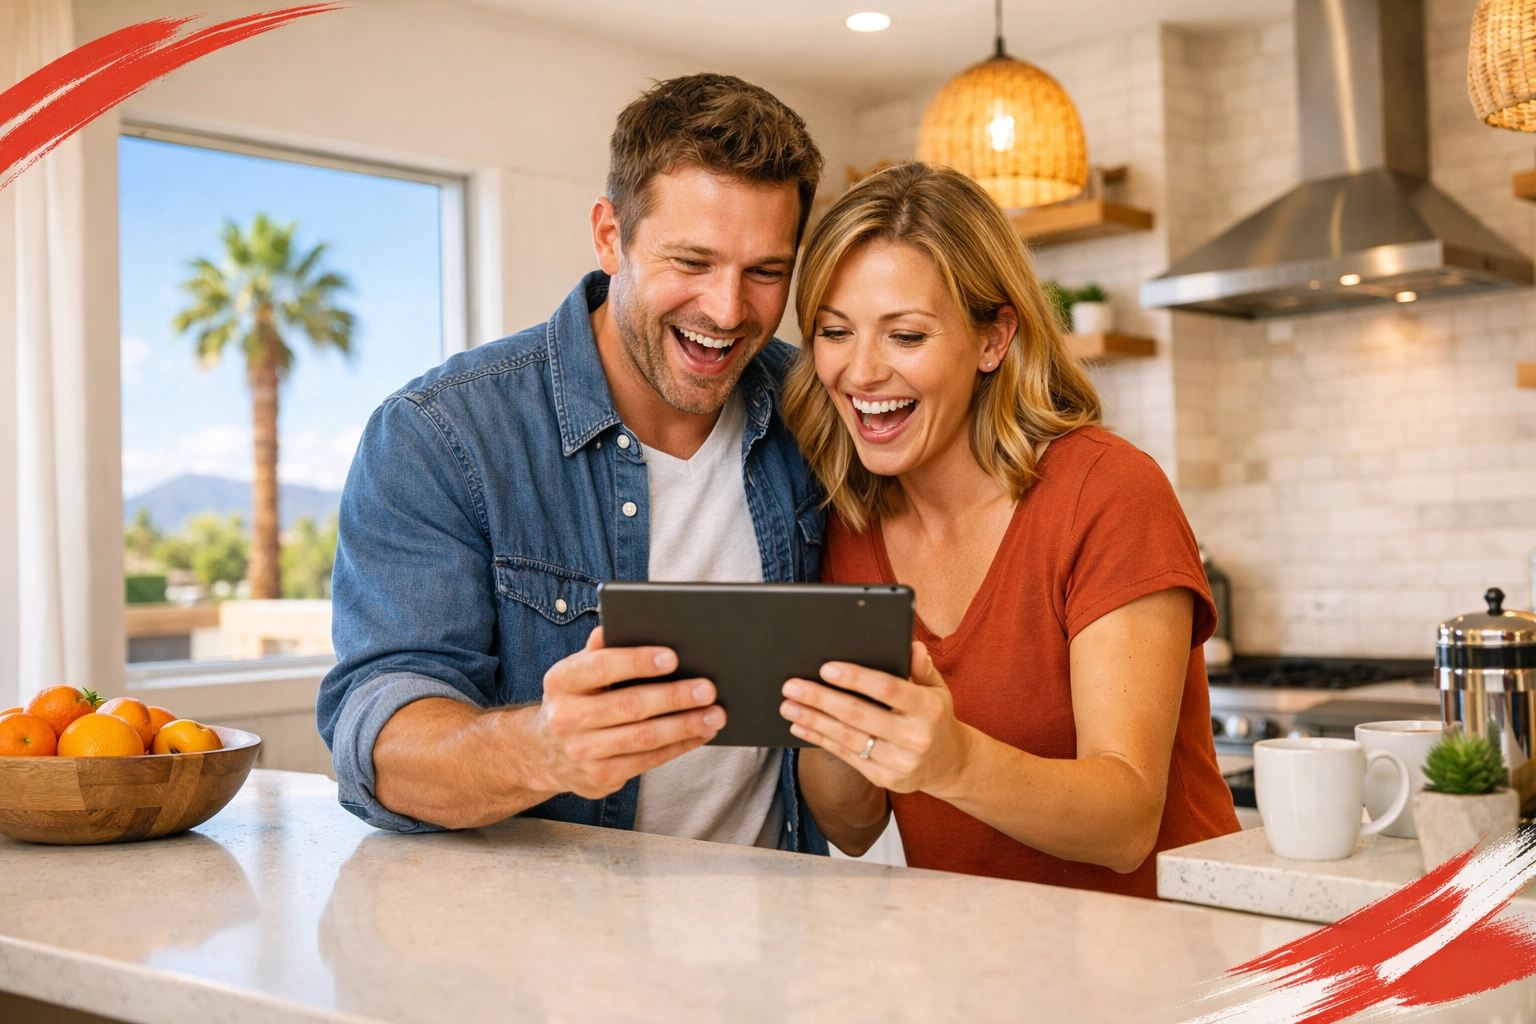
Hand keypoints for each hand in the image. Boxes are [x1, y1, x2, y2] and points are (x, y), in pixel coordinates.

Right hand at [523, 626, 724, 799]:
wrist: (546, 754)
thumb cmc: (576, 699)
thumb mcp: (576, 671)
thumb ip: (599, 650)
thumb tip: (615, 623)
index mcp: (562, 681)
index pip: (601, 667)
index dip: (638, 661)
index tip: (673, 657)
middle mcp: (567, 718)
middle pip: (629, 705)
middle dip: (674, 697)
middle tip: (708, 689)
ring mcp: (583, 752)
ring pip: (643, 738)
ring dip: (685, 726)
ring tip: (715, 714)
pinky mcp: (600, 777)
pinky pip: (648, 761)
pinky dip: (679, 746)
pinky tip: (701, 733)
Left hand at [780, 642, 972, 796]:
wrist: (948, 764)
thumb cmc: (934, 716)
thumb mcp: (936, 689)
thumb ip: (921, 668)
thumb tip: (911, 645)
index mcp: (928, 709)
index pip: (888, 689)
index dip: (856, 678)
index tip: (826, 668)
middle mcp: (916, 737)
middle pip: (859, 714)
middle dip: (821, 699)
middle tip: (791, 686)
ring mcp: (900, 762)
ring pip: (848, 738)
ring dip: (814, 720)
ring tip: (788, 706)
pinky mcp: (886, 779)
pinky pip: (847, 757)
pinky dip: (821, 740)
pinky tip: (801, 726)